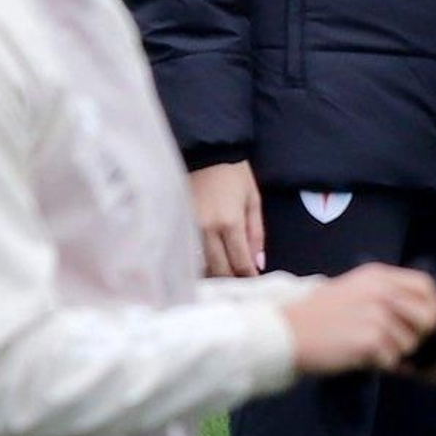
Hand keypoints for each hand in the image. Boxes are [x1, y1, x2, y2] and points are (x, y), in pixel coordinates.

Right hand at [189, 160, 264, 277]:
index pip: (239, 262)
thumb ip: (256, 232)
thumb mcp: (253, 198)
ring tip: (223, 276)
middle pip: (219, 269)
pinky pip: (187, 253)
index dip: (248, 276)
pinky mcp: (177, 225)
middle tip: (239, 282)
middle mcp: (207, 229)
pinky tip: (205, 264)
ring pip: (201, 266)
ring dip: (214, 274)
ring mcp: (188, 228)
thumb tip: (258, 263)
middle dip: (231, 279)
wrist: (206, 152)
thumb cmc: (234, 173)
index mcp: (230, 221)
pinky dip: (198, 263)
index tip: (253, 283)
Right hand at [281, 264, 435, 374]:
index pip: (426, 285)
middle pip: (428, 316)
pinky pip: (391, 360)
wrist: (287, 332)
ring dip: (393, 352)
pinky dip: (378, 364)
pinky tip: (357, 355)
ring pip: (409, 343)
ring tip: (366, 347)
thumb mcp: (356, 290)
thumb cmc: (320, 315)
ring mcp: (377, 314)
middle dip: (418, 335)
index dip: (433, 305)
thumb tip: (421, 317)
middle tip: (397, 343)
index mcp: (379, 275)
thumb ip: (386, 296)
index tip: (426, 323)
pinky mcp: (370, 339)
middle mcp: (383, 290)